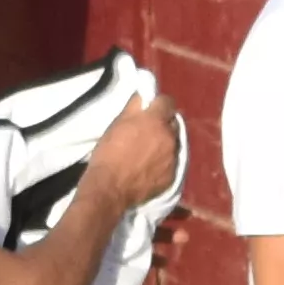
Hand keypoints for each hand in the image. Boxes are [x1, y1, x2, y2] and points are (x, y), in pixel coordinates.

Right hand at [84, 91, 184, 212]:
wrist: (110, 188)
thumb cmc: (109, 153)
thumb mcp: (117, 123)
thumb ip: (134, 107)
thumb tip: (142, 96)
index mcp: (156, 120)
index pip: (167, 102)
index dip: (159, 104)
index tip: (151, 109)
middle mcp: (169, 137)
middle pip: (173, 123)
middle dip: (163, 124)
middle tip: (149, 131)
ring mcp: (173, 158)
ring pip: (174, 143)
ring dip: (165, 143)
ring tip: (150, 150)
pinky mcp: (172, 176)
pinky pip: (172, 163)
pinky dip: (164, 162)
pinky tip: (151, 166)